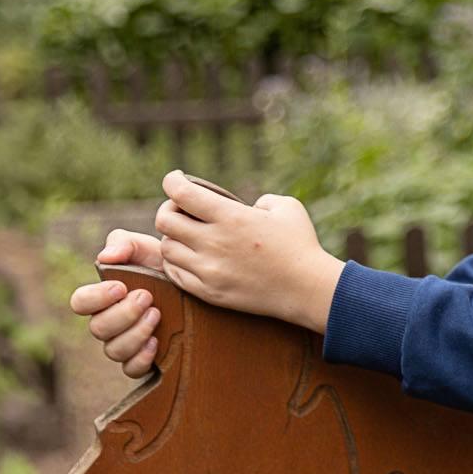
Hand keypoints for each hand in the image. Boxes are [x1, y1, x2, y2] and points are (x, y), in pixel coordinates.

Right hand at [69, 229, 165, 376]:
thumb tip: (105, 257)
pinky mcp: (143, 362)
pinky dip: (141, 358)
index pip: (80, 302)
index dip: (95, 298)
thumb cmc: (165, 268)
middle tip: (148, 298)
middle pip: (98, 328)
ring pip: (114, 350)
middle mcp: (109, 324)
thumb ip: (123, 243)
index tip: (120, 286)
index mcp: (103, 298)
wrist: (199, 288)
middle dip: (123, 313)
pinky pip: (131, 370)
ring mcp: (125, 344)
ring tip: (157, 315)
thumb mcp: (147, 248)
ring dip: (134, 333)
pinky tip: (157, 342)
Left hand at [152, 172, 344, 332]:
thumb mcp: (287, 208)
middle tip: (183, 213)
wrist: (308, 290)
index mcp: (231, 216)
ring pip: (166, 248)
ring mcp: (210, 270)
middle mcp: (214, 242)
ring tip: (188, 238)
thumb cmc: (302, 246)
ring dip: (173, 239)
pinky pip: (175, 274)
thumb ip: (261, 199)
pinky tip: (191, 258)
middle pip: (164, 220)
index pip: (179, 192)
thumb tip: (248, 206)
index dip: (171, 181)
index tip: (176, 181)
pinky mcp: (210, 292)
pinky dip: (177, 263)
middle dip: (170, 211)